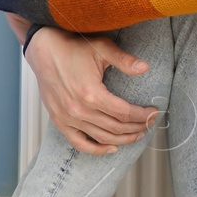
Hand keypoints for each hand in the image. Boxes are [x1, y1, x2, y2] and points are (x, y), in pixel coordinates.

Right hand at [25, 26, 156, 154]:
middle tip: (149, 124)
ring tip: (136, 135)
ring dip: (122, 139)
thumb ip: (123, 60)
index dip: (142, 115)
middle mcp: (79, 110)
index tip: (153, 113)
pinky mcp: (59, 121)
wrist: (44, 50)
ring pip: (102, 137)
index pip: (124, 112)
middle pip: (116, 127)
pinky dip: (96, 149)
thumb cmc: (72, 47)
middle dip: (136, 127)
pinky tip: (111, 148)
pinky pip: (79, 143)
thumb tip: (145, 67)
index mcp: (91, 93)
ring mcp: (68, 118)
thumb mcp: (101, 48)